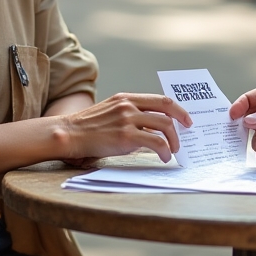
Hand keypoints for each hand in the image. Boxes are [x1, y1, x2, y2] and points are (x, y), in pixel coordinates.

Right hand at [57, 93, 191, 163]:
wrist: (70, 134)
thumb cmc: (89, 128)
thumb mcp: (111, 112)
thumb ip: (131, 115)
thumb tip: (152, 128)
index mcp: (127, 98)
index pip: (161, 99)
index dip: (177, 109)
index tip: (186, 119)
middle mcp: (129, 105)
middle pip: (167, 111)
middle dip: (180, 125)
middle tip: (183, 138)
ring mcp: (128, 120)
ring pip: (164, 126)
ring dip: (173, 141)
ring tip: (172, 151)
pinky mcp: (125, 136)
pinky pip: (156, 142)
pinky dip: (165, 150)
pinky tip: (164, 157)